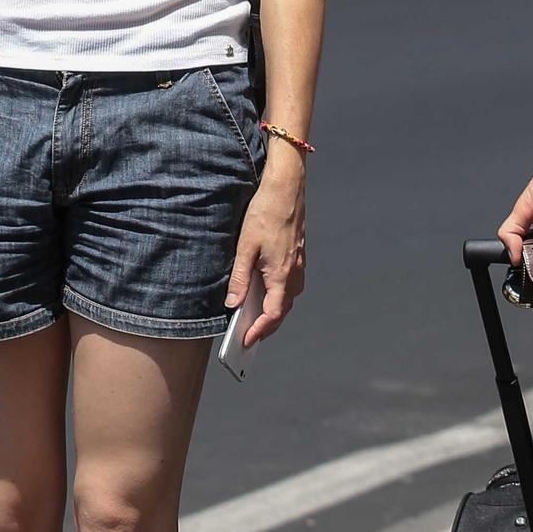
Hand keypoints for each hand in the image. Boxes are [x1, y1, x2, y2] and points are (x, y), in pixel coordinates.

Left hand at [228, 162, 304, 347]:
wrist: (286, 190)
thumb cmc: (266, 214)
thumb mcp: (245, 246)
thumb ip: (240, 278)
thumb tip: (233, 303)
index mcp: (281, 275)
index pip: (272, 315)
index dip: (258, 331)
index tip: (245, 342)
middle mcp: (294, 275)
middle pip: (281, 312)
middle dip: (264, 327)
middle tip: (246, 338)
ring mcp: (299, 267)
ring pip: (286, 300)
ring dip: (271, 313)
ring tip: (251, 320)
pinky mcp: (298, 258)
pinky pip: (289, 287)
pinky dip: (277, 298)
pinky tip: (263, 295)